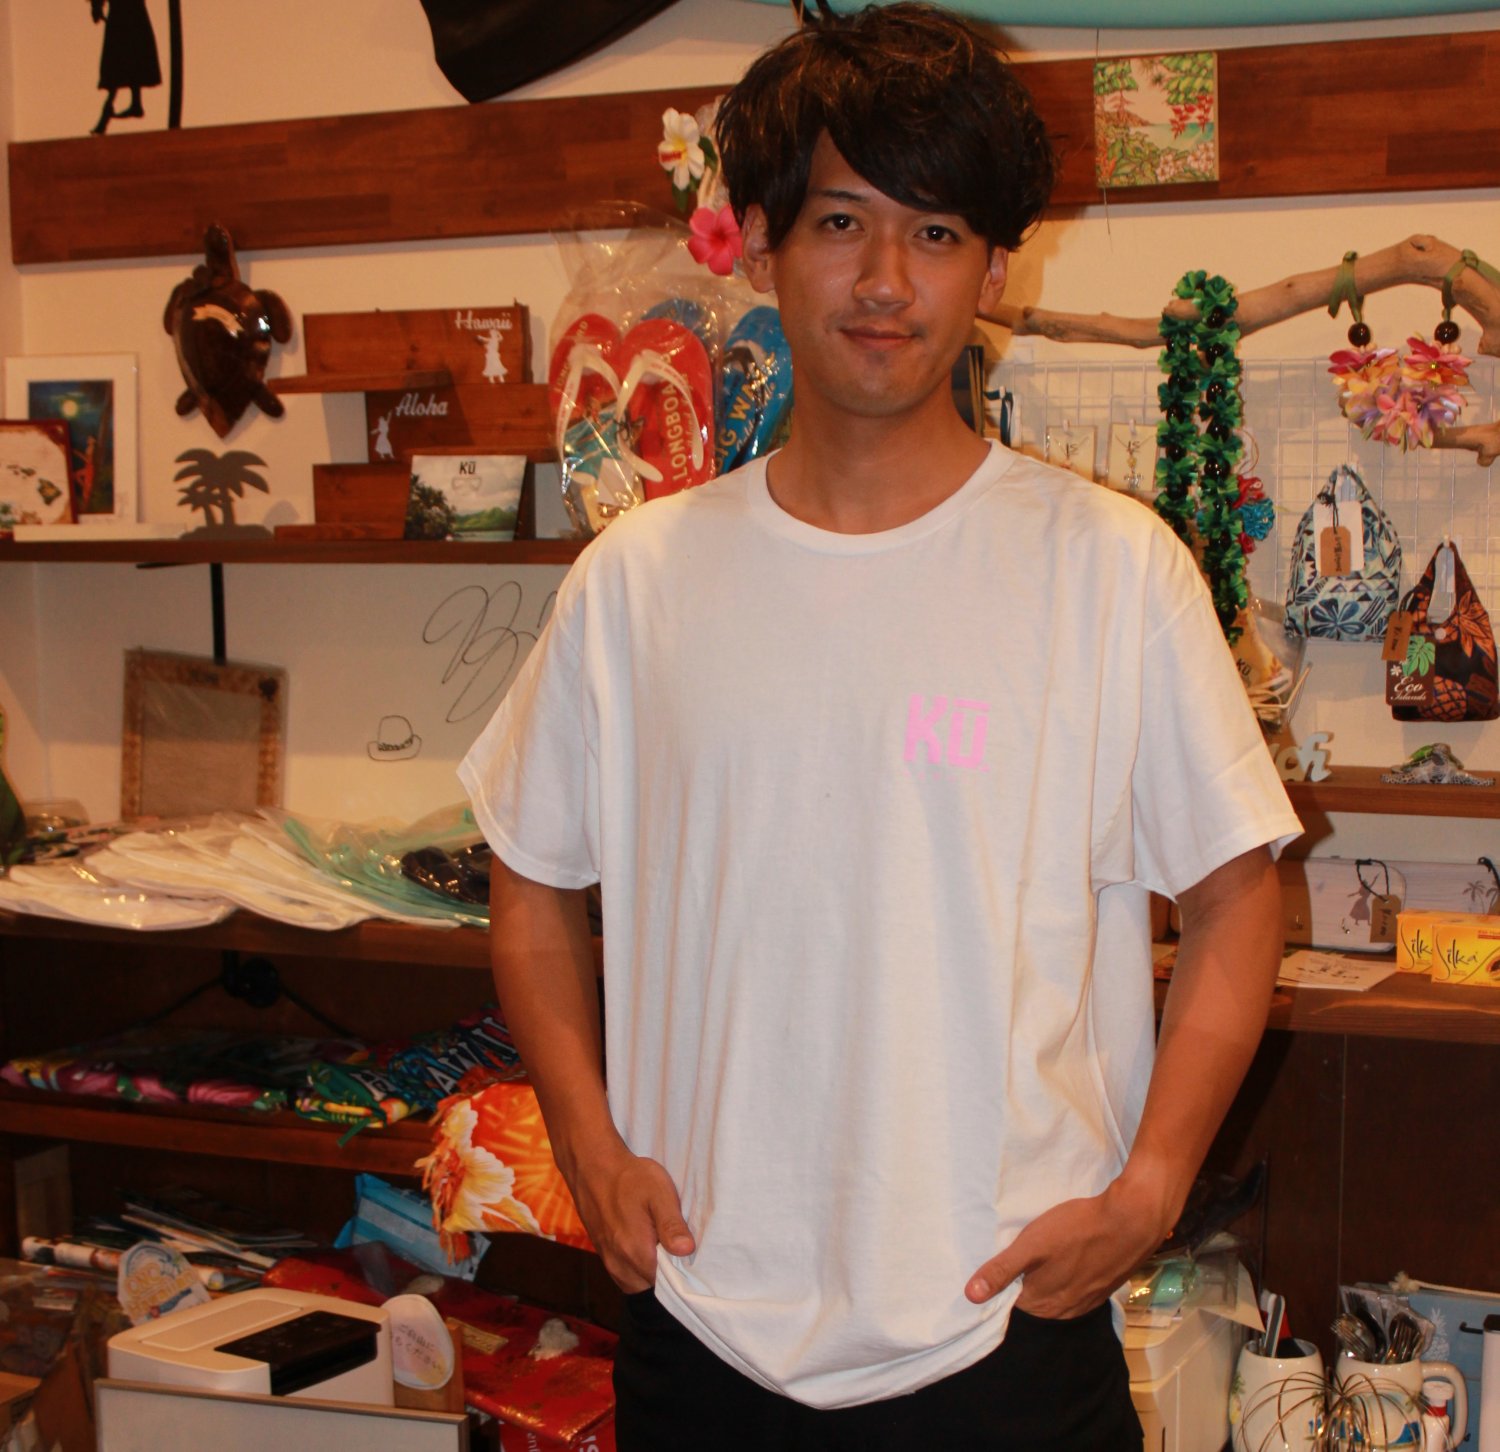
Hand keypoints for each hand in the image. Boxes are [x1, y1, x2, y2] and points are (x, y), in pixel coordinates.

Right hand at [570, 1144, 694, 1292]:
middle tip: (676, 1244)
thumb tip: (687, 1250)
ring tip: (661, 1242)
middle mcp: (620, 1265)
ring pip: (639, 1283)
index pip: (668, 1284)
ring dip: (652, 1270)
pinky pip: (627, 1275)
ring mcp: (609, 1262)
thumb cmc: (630, 1178)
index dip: (683, 1272)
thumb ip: (672, 1224)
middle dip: (668, 1273)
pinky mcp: (603, 1256)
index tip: (690, 1254)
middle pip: (654, 1286)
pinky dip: (638, 1267)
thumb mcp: (659, 1193)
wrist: (592, 1167)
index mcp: (636, 1252)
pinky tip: (645, 1242)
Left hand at [964, 1175, 1174, 1318]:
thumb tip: (971, 1296)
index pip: (1008, 1301)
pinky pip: (1074, 1287)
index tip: (996, 1259)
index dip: (1000, 1281)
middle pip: (1031, 1299)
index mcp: (1042, 1305)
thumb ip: (1002, 1270)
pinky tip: (1065, 1255)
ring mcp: (1086, 1302)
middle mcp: (1064, 1311)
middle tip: (1017, 1251)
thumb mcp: (1032, 1245)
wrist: (1131, 1221)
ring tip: (1040, 1251)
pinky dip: (1065, 1274)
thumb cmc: (1077, 1230)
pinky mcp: (1102, 1288)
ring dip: (1045, 1276)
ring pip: (1053, 1292)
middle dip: (1021, 1280)